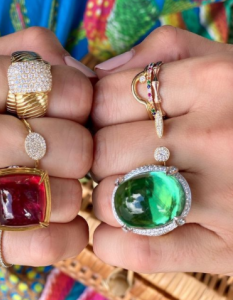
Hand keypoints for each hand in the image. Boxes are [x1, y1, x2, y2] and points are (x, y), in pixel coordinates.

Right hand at [0, 28, 92, 265]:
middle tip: (57, 154)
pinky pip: (48, 245)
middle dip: (78, 153)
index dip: (81, 106)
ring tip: (46, 186)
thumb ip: (34, 54)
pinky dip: (68, 236)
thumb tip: (88, 78)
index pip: (74, 93)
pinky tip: (54, 221)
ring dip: (69, 195)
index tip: (65, 116)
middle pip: (76, 149)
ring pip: (66, 199)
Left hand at [91, 26, 232, 273]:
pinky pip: (134, 251)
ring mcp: (222, 199)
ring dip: (103, 199)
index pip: (105, 98)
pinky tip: (125, 228)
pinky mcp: (224, 250)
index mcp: (214, 82)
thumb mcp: (223, 62)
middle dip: (97, 157)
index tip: (105, 125)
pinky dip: (112, 242)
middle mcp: (216, 137)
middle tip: (115, 159)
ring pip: (109, 200)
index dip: (93, 114)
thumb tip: (96, 73)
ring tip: (125, 192)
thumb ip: (160, 53)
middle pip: (102, 151)